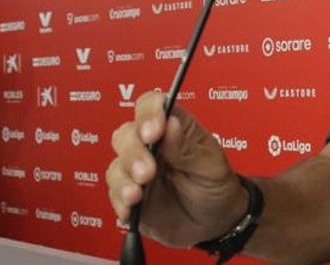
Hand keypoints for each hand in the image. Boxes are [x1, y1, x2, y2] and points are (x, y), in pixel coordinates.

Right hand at [106, 91, 245, 246]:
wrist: (215, 223)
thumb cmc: (216, 185)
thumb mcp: (211, 166)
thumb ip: (188, 149)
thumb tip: (170, 123)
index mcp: (175, 128)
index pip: (153, 105)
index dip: (148, 113)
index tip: (154, 132)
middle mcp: (151, 145)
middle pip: (127, 134)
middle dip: (134, 152)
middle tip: (148, 172)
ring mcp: (137, 170)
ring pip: (117, 164)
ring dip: (124, 178)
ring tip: (138, 194)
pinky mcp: (129, 195)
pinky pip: (113, 193)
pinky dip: (119, 200)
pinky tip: (131, 208)